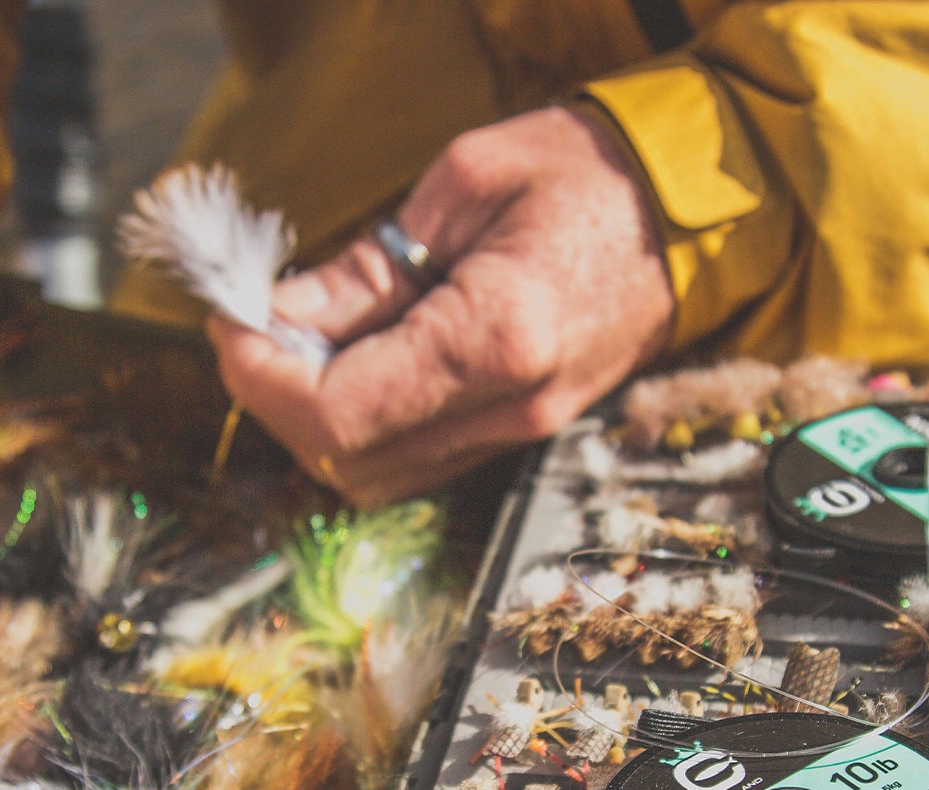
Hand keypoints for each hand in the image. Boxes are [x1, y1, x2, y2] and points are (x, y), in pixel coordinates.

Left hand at [209, 105, 674, 504]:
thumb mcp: (461, 185)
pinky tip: (350, 363)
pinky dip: (363, 425)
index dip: (262, 380)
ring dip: (315, 422)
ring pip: (377, 476)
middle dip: (278, 402)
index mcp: (498, 336)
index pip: (341, 412)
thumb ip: (364, 269)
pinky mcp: (525, 432)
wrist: (696, 208)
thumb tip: (276, 317)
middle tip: (253, 330)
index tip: (233, 324)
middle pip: (348, 460)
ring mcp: (524, 431)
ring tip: (298, 344)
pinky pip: (417, 460)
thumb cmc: (585, 173)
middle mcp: (514, 406)